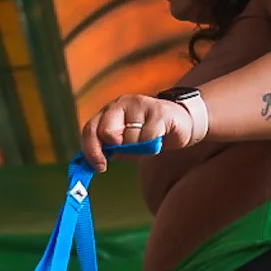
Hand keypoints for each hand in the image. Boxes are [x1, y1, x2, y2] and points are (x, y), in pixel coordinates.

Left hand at [78, 94, 198, 171]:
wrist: (180, 124)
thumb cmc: (148, 135)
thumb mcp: (124, 144)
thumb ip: (109, 150)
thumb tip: (94, 163)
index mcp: (109, 111)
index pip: (90, 129)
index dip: (91, 151)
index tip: (100, 167)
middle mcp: (121, 103)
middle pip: (106, 131)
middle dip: (117, 147)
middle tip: (130, 147)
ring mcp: (140, 104)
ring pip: (129, 138)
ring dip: (139, 147)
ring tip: (148, 140)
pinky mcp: (159, 111)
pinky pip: (148, 137)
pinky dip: (152, 145)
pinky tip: (158, 138)